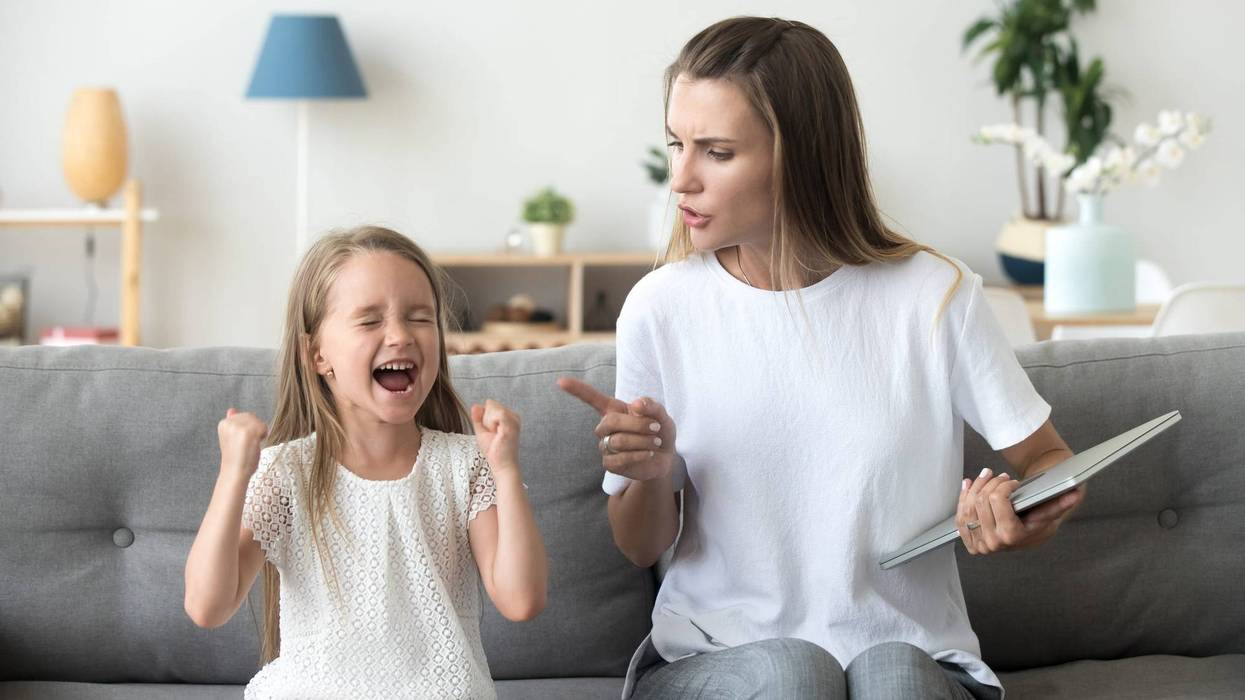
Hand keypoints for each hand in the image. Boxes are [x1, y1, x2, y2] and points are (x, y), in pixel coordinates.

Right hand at [217, 408, 267, 481]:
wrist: (235, 473)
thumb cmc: (236, 458)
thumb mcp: (232, 437)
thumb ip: (232, 422)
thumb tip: (232, 409)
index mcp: (223, 423)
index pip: (245, 416)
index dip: (248, 429)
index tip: (241, 442)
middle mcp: (229, 422)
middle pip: (252, 416)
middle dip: (255, 429)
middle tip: (247, 444)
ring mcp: (238, 427)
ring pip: (258, 421)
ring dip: (259, 433)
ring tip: (250, 445)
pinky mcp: (248, 432)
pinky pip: (264, 427)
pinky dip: (263, 436)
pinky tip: (255, 445)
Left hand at [471, 399, 520, 471]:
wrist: (502, 465)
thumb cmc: (494, 451)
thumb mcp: (482, 431)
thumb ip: (478, 418)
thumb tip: (475, 405)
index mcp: (509, 417)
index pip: (490, 404)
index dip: (486, 418)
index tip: (493, 433)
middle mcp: (514, 416)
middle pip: (491, 404)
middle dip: (487, 419)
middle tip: (494, 435)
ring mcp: (514, 419)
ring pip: (493, 407)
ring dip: (488, 423)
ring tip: (496, 435)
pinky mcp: (512, 423)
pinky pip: (497, 413)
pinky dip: (491, 423)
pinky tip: (497, 434)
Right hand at [557, 378, 678, 482]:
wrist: (664, 458)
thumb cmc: (659, 432)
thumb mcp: (661, 415)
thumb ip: (652, 406)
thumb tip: (635, 404)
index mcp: (613, 410)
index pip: (591, 398)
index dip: (576, 389)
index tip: (560, 381)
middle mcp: (605, 427)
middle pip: (611, 422)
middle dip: (637, 425)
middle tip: (656, 428)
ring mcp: (605, 446)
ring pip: (618, 441)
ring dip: (642, 441)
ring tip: (655, 442)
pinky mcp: (609, 464)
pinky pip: (619, 459)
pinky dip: (638, 456)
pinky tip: (648, 454)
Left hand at [956, 467, 1083, 554]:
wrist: (1028, 537)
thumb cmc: (1038, 522)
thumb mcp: (1049, 512)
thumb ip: (1061, 503)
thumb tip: (1075, 493)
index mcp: (1011, 536)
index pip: (997, 500)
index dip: (1003, 485)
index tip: (1011, 482)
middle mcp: (993, 543)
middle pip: (980, 501)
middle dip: (989, 483)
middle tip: (1000, 476)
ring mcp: (979, 543)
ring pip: (968, 506)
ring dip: (975, 486)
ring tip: (986, 476)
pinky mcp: (970, 541)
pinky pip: (960, 516)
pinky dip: (963, 497)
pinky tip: (969, 484)